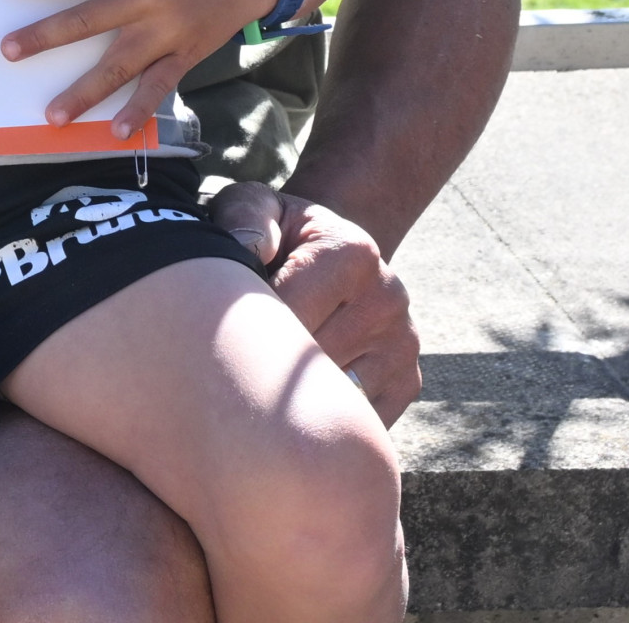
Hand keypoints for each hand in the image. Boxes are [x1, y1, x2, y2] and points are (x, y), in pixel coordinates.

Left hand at [0, 0, 280, 136]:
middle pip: (86, 20)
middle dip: (44, 37)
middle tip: (8, 50)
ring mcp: (166, 30)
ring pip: (117, 65)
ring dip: (83, 92)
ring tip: (52, 115)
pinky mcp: (185, 54)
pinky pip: (158, 86)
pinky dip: (138, 110)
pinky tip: (117, 132)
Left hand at [208, 184, 420, 423]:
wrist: (331, 256)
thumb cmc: (278, 235)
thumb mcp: (254, 206)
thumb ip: (244, 216)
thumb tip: (252, 249)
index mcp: (352, 252)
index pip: (288, 312)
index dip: (246, 330)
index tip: (222, 332)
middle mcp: (388, 298)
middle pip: (311, 360)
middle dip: (266, 367)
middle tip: (233, 364)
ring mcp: (403, 344)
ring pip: (335, 398)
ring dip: (293, 400)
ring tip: (263, 378)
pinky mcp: (406, 382)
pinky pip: (358, 421)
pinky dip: (322, 419)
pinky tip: (295, 399)